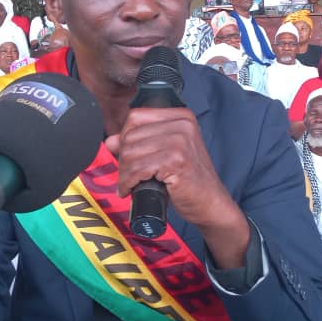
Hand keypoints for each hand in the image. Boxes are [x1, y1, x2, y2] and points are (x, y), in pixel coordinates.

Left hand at [105, 107, 248, 267]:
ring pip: (131, 153)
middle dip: (123, 159)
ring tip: (128, 184)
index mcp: (181, 117)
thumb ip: (140, 143)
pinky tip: (130, 189)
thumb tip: (111, 140)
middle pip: (131, 135)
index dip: (125, 137)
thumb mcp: (165, 155)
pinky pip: (138, 168)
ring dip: (124, 173)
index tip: (126, 155)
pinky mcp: (176, 160)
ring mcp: (180, 141)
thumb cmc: (190, 180)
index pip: (136, 117)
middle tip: (127, 176)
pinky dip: (129, 182)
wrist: (211, 203)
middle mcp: (182, 125)